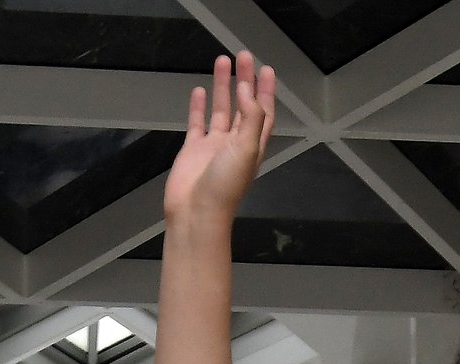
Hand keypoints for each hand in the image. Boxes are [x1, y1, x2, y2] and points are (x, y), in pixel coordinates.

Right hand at [166, 51, 276, 223]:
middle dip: (245, 80)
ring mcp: (214, 146)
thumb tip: (247, 89)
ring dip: (222, 86)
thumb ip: (250, 117)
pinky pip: (197, 122)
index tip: (265, 69)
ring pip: (221, 109)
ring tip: (221, 61)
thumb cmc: (225, 184)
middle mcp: (235, 143)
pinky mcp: (193, 149)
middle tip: (243, 55)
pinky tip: (199, 90)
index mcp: (253, 145)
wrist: (196, 211)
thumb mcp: (246, 148)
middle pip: (243, 105)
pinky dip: (199, 106)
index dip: (265, 91)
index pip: (263, 112)